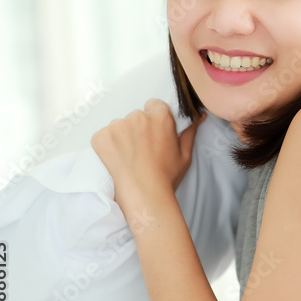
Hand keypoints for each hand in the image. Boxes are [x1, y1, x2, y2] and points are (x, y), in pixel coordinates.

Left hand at [90, 98, 205, 211]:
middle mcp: (138, 116)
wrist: (144, 195)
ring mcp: (117, 126)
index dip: (154, 120)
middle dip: (139, 128)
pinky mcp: (101, 137)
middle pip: (136, 116)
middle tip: (143, 149)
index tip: (154, 134)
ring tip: (130, 156)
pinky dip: (109, 145)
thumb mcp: (185, 154)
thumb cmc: (167, 176)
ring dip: (123, 136)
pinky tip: (117, 159)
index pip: (154, 105)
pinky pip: (104, 135)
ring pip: (120, 125)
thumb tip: (199, 115)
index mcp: (161, 116)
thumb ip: (190, 131)